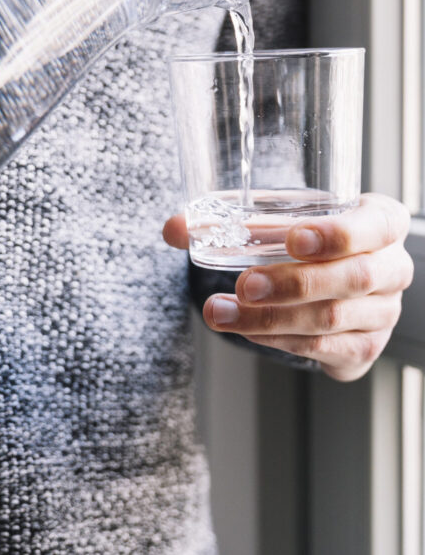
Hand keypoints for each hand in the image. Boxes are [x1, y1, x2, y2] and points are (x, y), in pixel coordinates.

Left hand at [163, 193, 413, 380]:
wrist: (338, 279)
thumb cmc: (311, 237)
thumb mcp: (281, 217)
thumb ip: (230, 217)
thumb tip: (172, 228)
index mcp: (382, 222)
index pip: (372, 226)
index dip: (335, 234)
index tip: (291, 239)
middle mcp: (392, 268)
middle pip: (349, 278)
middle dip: (291, 283)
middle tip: (244, 284)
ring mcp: (382, 312)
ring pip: (329, 319)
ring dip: (270, 318)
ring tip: (220, 312)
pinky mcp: (363, 347)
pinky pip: (321, 348)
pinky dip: (279, 340)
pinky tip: (245, 331)